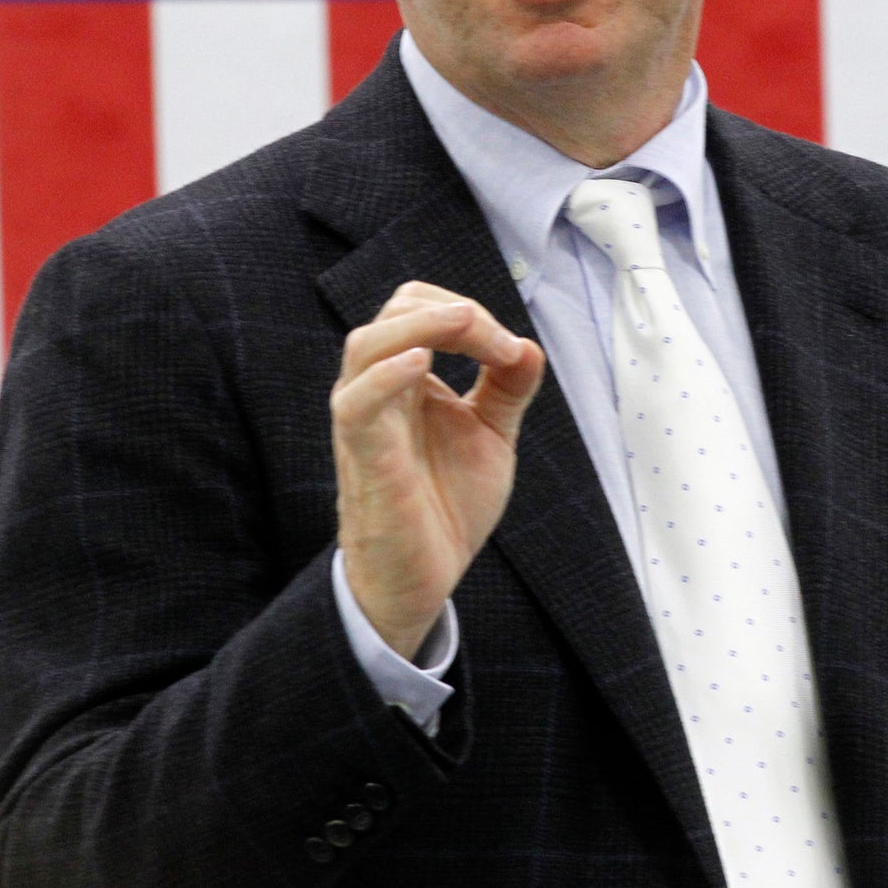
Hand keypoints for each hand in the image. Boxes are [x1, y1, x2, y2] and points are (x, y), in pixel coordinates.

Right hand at [331, 281, 545, 659]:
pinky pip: (357, 403)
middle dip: (455, 311)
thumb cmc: (445, 507)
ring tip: (467, 324)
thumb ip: (507, 389)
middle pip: (397, 311)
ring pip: (367, 345)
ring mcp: (366, 419)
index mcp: (408, 377)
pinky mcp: (363, 456)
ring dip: (421, 324)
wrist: (423, 578)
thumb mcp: (491, 437)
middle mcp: (380, 388)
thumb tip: (529, 346)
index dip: (471, 314)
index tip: (512, 352)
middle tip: (499, 347)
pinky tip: (420, 363)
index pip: (424, 309)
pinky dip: (385, 376)